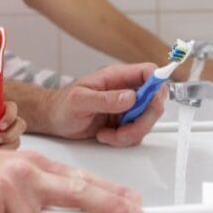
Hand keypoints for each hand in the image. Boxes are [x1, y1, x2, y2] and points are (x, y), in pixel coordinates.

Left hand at [0, 102, 25, 148]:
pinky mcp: (9, 147)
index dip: (9, 115)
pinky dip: (2, 152)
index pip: (12, 108)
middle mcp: (9, 122)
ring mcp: (11, 135)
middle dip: (10, 133)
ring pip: (16, 140)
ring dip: (5, 145)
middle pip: (20, 125)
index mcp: (1, 110)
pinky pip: (12, 151)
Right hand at [0, 140, 141, 212]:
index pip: (81, 181)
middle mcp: (22, 175)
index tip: (134, 205)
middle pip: (75, 194)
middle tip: (129, 212)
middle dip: (105, 205)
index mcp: (33, 167)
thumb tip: (82, 197)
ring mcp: (2, 192)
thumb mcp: (12, 171)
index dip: (111, 195)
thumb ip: (46, 186)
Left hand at [44, 63, 163, 146]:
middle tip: (125, 128)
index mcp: (116, 77)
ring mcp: (125, 108)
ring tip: (108, 133)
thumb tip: (130, 97)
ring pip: (147, 121)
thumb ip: (105, 98)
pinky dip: (123, 140)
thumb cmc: (62, 105)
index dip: (158, 83)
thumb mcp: (80, 100)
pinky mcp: (123, 123)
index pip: (148, 72)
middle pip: (154, 101)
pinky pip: (136, 134)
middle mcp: (124, 91)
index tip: (155, 100)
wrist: (54, 120)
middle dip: (143, 119)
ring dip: (130, 133)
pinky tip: (106, 135)